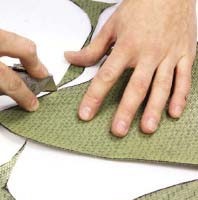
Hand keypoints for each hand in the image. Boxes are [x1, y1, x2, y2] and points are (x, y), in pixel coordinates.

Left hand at [65, 0, 196, 136]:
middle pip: (136, 86)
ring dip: (154, 109)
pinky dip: (180, 96)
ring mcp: (169, 55)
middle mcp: (148, 53)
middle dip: (126, 110)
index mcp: (127, 46)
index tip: (85, 114)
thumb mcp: (112, 25)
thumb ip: (93, 48)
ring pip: (162, 86)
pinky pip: (184, 78)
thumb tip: (71, 58)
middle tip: (117, 130)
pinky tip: (173, 113)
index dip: (94, 96)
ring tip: (146, 128)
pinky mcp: (185, 54)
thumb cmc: (140, 6)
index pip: (107, 76)